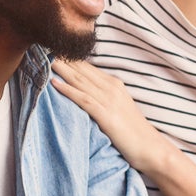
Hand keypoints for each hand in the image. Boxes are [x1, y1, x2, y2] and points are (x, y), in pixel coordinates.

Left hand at [50, 60, 168, 173]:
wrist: (151, 148)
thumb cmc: (135, 132)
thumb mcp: (120, 109)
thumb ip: (105, 99)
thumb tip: (87, 95)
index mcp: (115, 85)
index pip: (88, 68)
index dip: (70, 59)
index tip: (54, 50)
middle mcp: (112, 88)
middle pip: (82, 70)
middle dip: (64, 59)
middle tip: (44, 47)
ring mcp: (110, 101)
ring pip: (81, 81)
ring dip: (62, 69)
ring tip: (46, 59)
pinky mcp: (106, 115)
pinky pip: (83, 99)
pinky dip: (68, 90)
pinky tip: (54, 83)